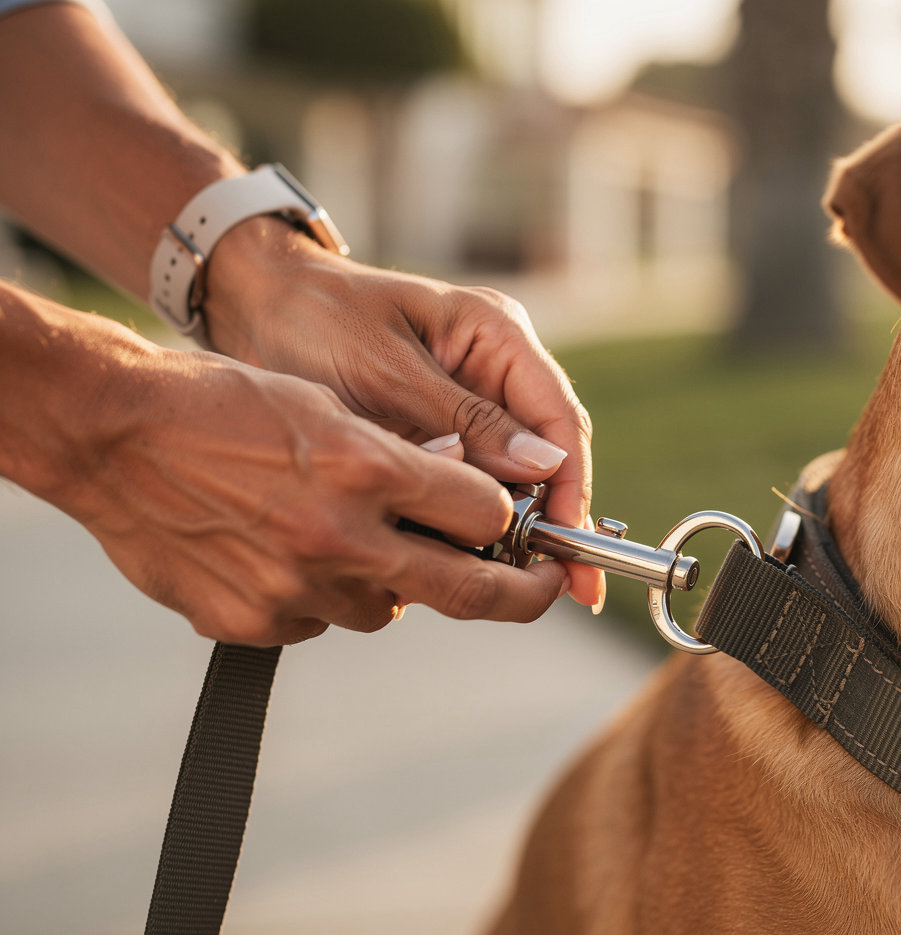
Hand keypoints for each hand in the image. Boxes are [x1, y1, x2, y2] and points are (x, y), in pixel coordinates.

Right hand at [20, 310, 569, 644]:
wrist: (111, 436)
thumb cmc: (220, 403)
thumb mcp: (323, 403)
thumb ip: (398, 457)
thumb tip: (464, 498)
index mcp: (362, 467)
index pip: (482, 512)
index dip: (509, 520)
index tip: (522, 528)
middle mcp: (337, 536)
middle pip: (467, 589)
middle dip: (523, 594)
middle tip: (548, 588)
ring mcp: (294, 590)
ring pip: (387, 607)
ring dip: (395, 583)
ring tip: (355, 539)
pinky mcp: (253, 625)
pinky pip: (320, 620)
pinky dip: (327, 594)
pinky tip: (289, 552)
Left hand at [203, 221, 604, 609]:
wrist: (254, 306)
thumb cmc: (315, 319)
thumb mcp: (388, 369)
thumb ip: (464, 418)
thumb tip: (542, 467)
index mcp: (497, 336)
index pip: (560, 419)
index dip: (572, 488)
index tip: (568, 545)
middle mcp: (495, 371)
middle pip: (546, 456)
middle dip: (548, 520)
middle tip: (554, 587)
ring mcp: (468, 404)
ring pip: (510, 478)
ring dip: (508, 528)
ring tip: (506, 583)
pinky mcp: (439, 432)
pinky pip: (468, 483)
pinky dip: (465, 521)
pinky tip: (459, 558)